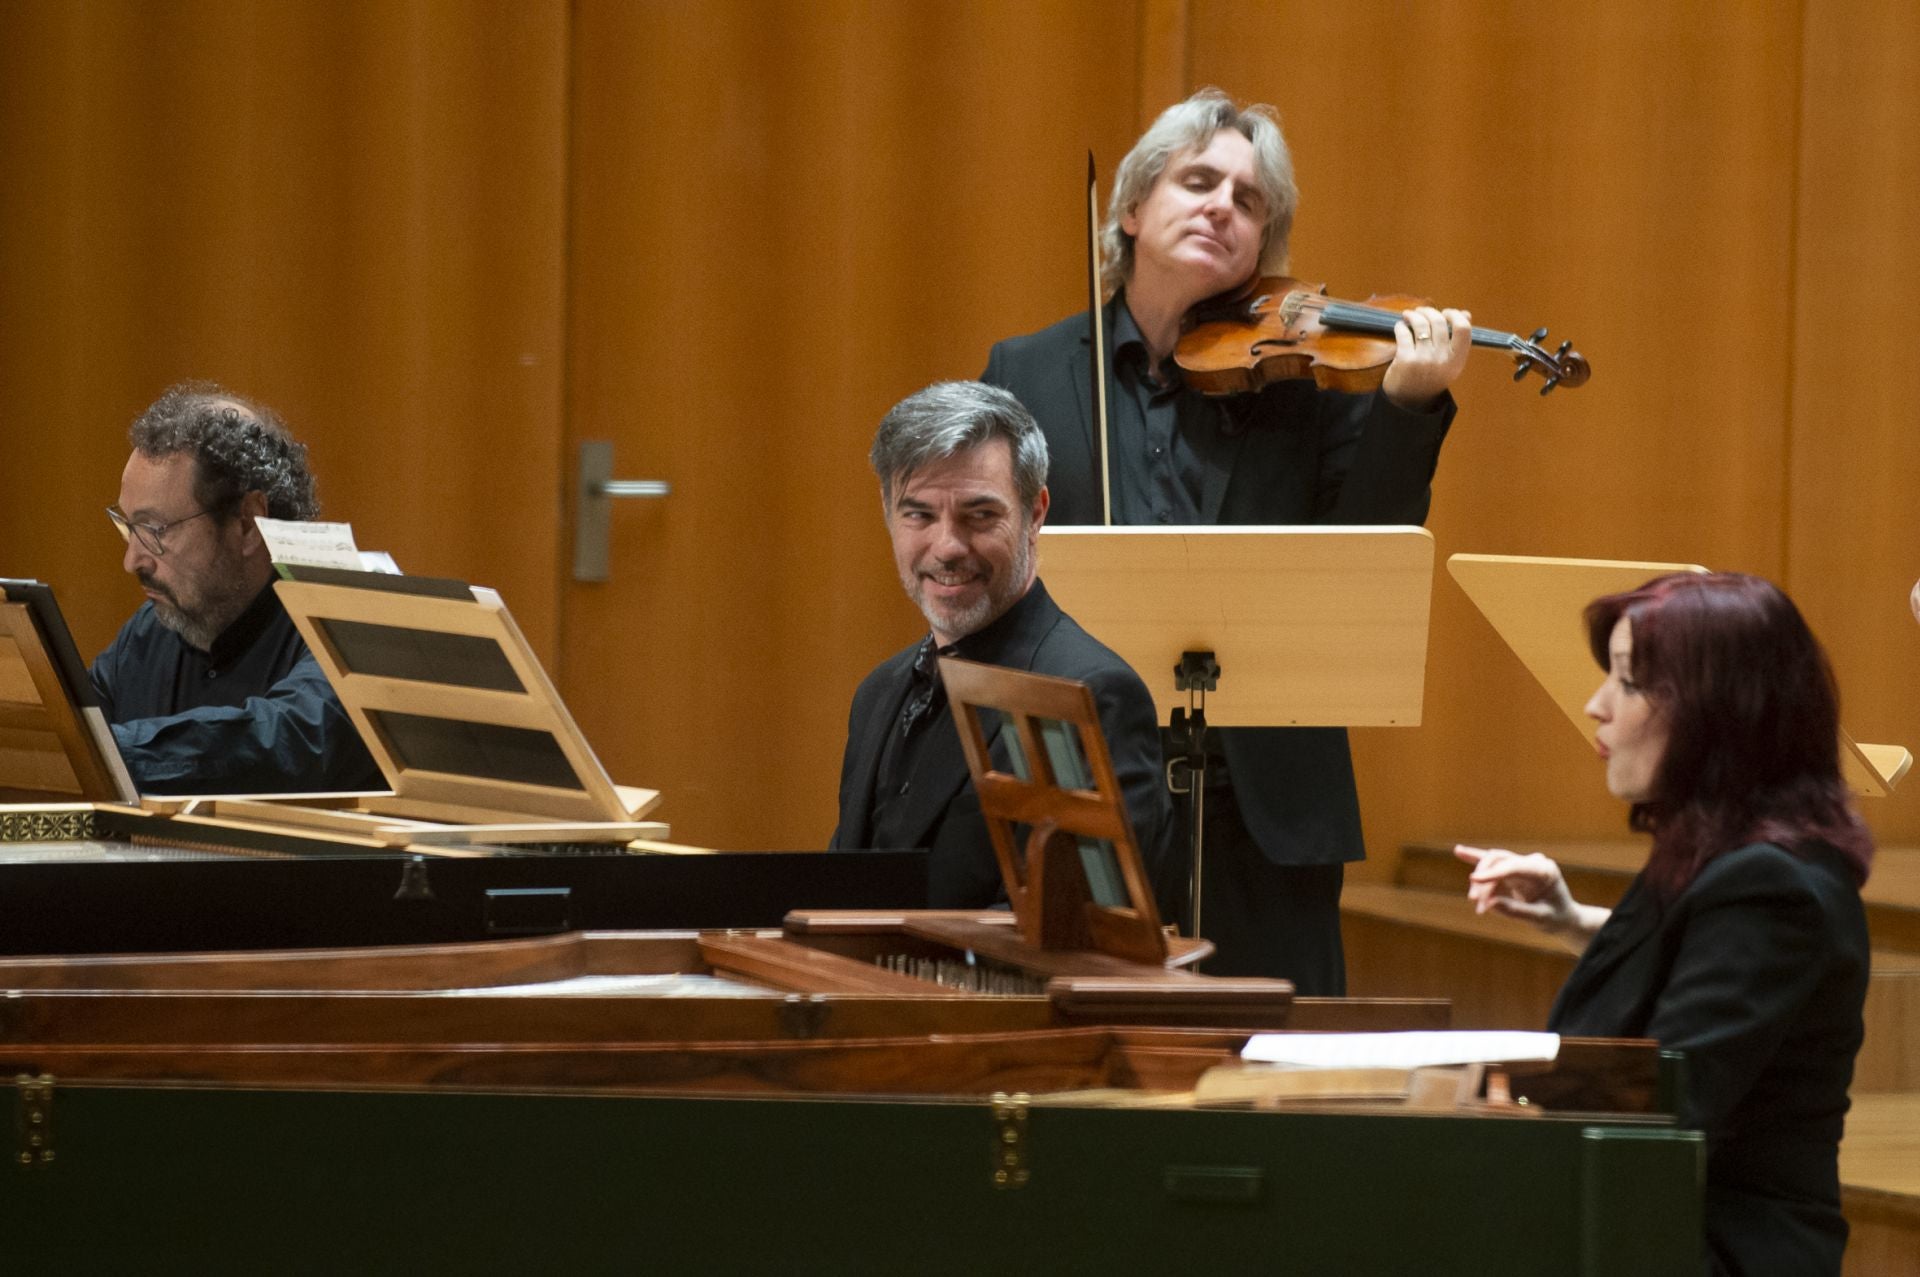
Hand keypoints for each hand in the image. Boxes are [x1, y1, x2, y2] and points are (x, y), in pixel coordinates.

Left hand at [1382, 305, 1470, 409]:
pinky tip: (1400, 326)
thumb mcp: (1450, 363)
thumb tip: (1466, 314)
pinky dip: (1401, 326)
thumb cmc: (1430, 378)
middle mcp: (1442, 359)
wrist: (1409, 403)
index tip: (1445, 312)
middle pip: (1439, 322)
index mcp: (1457, 360)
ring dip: (1414, 315)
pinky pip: (1404, 333)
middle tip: (1421, 311)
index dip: (1454, 315)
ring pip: (1421, 325)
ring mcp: (1424, 360)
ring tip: (1409, 315)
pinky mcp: (1405, 360)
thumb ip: (1458, 340)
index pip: (1463, 329)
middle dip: (1429, 311)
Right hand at [1454, 843, 1578, 931]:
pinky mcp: (1512, 870)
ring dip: (1481, 882)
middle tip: (1475, 901)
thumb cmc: (1556, 917)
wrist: (1564, 917)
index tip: (1473, 880)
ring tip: (1474, 902)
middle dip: (1484, 880)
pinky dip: (1475, 858)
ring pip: (1492, 864)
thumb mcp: (1541, 919)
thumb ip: (1517, 911)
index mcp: (1544, 870)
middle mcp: (1532, 862)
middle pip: (1499, 861)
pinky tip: (1458, 851)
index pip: (1514, 866)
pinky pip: (1492, 863)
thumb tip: (1490, 903)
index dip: (1492, 873)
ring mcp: (1521, 864)